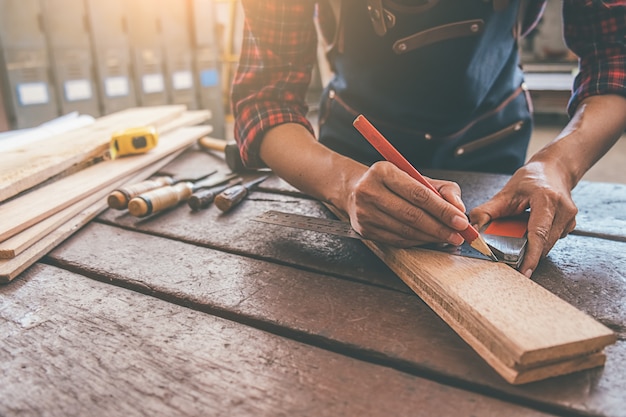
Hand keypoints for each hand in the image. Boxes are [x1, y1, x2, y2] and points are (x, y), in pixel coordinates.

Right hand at [344, 161, 470, 246]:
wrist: (354, 190)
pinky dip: (417, 241)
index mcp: (383, 172)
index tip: (460, 220)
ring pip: (405, 230)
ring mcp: (365, 212)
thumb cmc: (390, 182)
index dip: (442, 210)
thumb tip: (458, 207)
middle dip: (440, 227)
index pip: (418, 194)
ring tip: (447, 237)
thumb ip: (442, 188)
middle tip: (458, 234)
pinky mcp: (364, 229)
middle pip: (412, 215)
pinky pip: (397, 239)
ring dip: (431, 237)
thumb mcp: (416, 176)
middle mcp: (369, 191)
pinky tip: (429, 238)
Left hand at [470, 160, 577, 276]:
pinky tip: (532, 228)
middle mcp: (562, 209)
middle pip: (544, 243)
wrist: (554, 169)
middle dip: (527, 252)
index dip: (531, 256)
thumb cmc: (531, 179)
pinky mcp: (571, 224)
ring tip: (521, 232)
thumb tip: (472, 229)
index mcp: (546, 199)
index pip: (538, 234)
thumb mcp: (505, 193)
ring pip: (549, 244)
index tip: (524, 271)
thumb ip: (486, 212)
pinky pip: (553, 240)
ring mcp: (570, 218)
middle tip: (510, 256)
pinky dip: (540, 240)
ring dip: (533, 245)